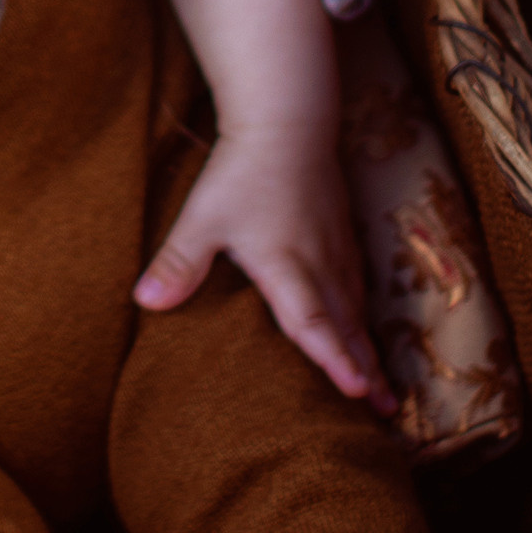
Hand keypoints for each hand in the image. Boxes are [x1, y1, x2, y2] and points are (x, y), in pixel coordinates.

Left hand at [133, 121, 393, 411]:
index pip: (314, 321)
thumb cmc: (241, 170)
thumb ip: (179, 262)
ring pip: (358, 309)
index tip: (358, 392)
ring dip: (370, 349)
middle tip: (387, 411)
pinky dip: (365, 318)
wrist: (287, 121)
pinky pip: (360, 287)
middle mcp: (319, 263)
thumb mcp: (202, 216)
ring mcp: (336, 250)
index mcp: (286, 265)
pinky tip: (366, 332)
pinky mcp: (342, 235)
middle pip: (347, 325)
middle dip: (367, 370)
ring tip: (386, 389)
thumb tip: (144, 303)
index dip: (334, 359)